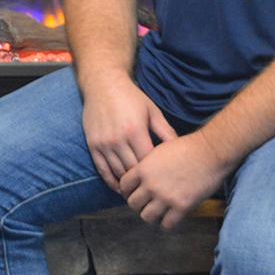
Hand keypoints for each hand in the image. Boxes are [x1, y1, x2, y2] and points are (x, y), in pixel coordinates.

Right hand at [80, 76, 176, 192]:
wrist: (103, 84)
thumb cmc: (131, 97)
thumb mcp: (152, 111)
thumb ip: (166, 131)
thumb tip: (181, 149)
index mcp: (135, 131)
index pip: (148, 163)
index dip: (157, 172)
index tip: (164, 177)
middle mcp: (118, 140)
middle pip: (134, 171)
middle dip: (144, 181)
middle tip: (154, 188)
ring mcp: (104, 144)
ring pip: (118, 173)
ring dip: (129, 184)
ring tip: (140, 190)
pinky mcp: (93, 146)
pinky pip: (102, 170)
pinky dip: (112, 182)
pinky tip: (120, 187)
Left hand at [119, 130, 233, 231]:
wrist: (210, 152)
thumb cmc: (187, 147)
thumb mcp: (159, 149)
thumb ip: (147, 164)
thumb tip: (140, 176)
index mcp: (143, 168)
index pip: (123, 186)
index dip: (128, 190)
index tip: (135, 192)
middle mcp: (151, 184)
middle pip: (133, 204)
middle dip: (138, 204)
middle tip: (147, 202)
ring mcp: (165, 197)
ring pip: (146, 217)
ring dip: (151, 215)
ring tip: (158, 211)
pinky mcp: (181, 207)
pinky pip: (166, 225)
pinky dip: (167, 223)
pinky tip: (172, 217)